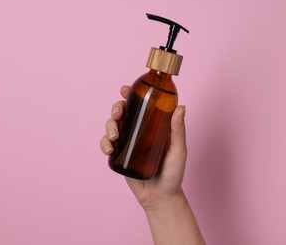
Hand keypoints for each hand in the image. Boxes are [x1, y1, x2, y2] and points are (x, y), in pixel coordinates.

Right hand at [100, 85, 187, 209]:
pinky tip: (109, 148)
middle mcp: (139, 131)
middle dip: (116, 109)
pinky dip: (104, 143)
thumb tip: (181, 107)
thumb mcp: (178, 150)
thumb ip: (178, 131)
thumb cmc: (173, 174)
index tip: (125, 89)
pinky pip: (107, 145)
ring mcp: (128, 143)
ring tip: (114, 136)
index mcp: (153, 126)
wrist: (161, 197)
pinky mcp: (120, 156)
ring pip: (112, 126)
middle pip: (123, 113)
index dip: (131, 95)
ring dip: (109, 126)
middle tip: (118, 114)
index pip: (141, 106)